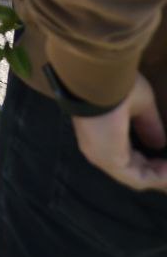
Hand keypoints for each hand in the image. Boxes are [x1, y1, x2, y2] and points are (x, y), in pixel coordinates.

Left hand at [72, 73, 166, 191]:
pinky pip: (139, 178)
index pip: (125, 158)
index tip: (166, 160)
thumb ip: (148, 125)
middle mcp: (98, 149)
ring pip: (137, 177)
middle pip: (132, 172)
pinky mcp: (110, 161)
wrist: (98, 78)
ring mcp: (102, 157)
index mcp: (101, 135)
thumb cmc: (114, 84)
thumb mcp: (139, 105)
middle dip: (157, 172)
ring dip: (161, 176)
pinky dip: (159, 177)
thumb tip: (159, 143)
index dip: (149, 163)